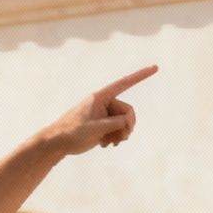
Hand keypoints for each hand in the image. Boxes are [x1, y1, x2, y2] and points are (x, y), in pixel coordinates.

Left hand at [37, 66, 157, 155]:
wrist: (57, 143)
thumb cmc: (72, 132)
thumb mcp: (95, 128)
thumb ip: (114, 123)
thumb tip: (126, 122)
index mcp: (101, 97)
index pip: (124, 83)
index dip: (140, 76)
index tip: (155, 67)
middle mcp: (104, 103)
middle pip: (127, 111)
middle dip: (127, 126)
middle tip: (121, 138)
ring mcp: (103, 114)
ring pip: (124, 122)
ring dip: (121, 134)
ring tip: (110, 143)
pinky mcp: (102, 125)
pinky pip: (117, 129)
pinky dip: (115, 138)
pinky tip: (106, 145)